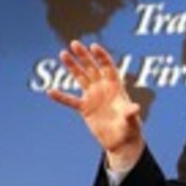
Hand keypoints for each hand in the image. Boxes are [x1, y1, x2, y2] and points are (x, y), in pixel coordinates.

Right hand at [47, 41, 143, 169]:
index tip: (94, 47)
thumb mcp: (132, 122)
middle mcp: (103, 89)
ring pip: (81, 78)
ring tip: (63, 54)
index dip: (101, 56)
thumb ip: (131, 113)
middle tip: (74, 43)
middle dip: (84, 56)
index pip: (108, 67)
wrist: (121, 142)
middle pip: (92, 68)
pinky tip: (50, 92)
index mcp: (116, 87)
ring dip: (72, 67)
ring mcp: (93, 97)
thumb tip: (135, 108)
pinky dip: (61, 97)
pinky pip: (71, 101)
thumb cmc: (130, 130)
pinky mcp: (85, 109)